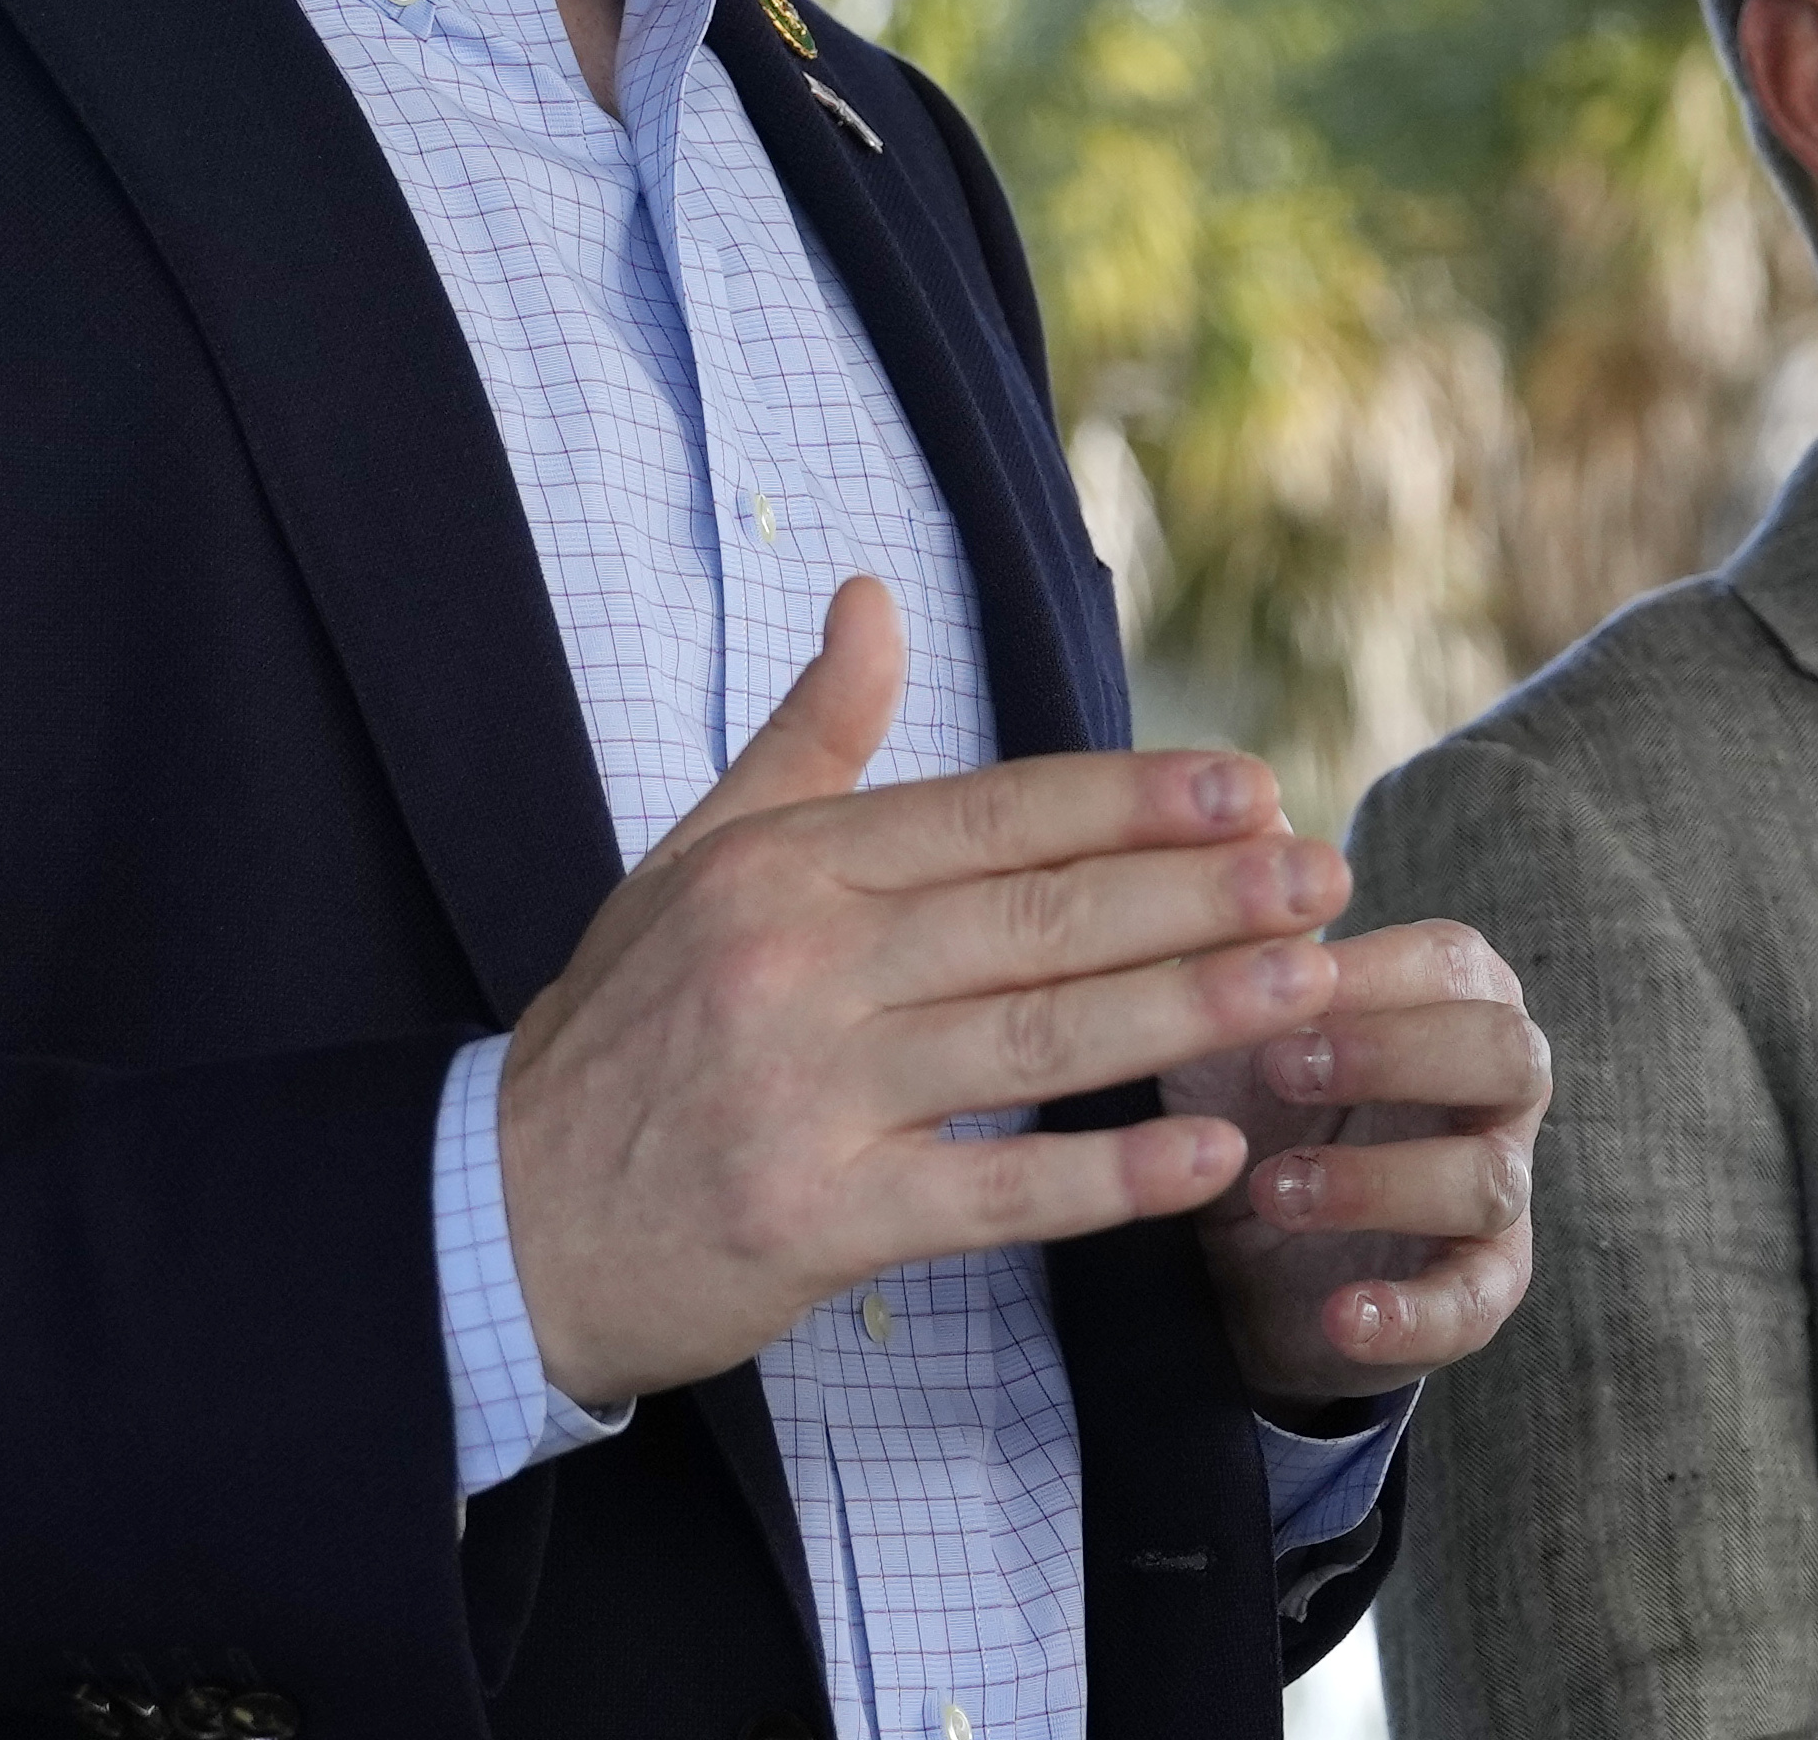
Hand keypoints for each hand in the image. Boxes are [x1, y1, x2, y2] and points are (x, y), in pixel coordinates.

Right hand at [496, 575, 1350, 1408]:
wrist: (494, 1218)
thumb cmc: (618, 1034)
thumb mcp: (691, 861)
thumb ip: (807, 739)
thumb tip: (872, 599)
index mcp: (782, 866)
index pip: (990, 814)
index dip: (1131, 799)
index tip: (1249, 787)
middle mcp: (797, 964)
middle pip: (1035, 916)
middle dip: (1197, 893)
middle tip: (1322, 876)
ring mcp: (808, 1093)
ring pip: (1032, 1038)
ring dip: (1185, 1009)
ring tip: (1305, 983)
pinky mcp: (818, 1218)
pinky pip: (991, 1192)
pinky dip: (1105, 1176)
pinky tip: (1208, 1152)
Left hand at [1164, 917, 1548, 1419]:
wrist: (1229, 1241)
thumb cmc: (1246, 1091)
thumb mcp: (1228, 1014)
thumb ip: (1244, 929)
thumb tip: (1250, 817)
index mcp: (1452, 997)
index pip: (1453, 961)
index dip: (1377, 971)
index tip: (1286, 980)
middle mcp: (1497, 1088)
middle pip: (1507, 1053)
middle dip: (1397, 1056)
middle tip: (1279, 1068)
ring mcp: (1495, 1190)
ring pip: (1489, 1180)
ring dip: (1379, 1182)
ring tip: (1270, 1190)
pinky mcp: (1474, 1290)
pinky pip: (1474, 1304)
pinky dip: (1413, 1315)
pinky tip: (1341, 1316)